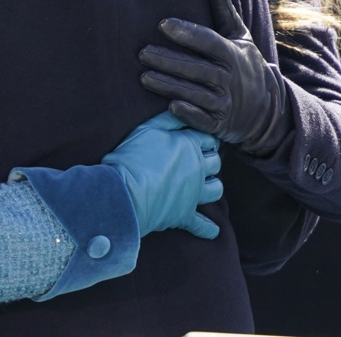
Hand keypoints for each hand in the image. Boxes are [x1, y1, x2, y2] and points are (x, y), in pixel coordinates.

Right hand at [102, 111, 222, 238]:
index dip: (204, 139)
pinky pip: (202, 225)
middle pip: (215, 162)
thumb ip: (167, 119)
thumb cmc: (132, 157)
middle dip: (210, 160)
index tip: (199, 141)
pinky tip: (212, 231)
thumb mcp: (146, 128)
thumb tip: (181, 110)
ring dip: (213, 187)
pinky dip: (208, 229)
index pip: (208, 138)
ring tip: (205, 186)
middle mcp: (197, 168)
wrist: (124, 193)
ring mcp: (194, 193)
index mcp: (190, 145)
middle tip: (200, 161)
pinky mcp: (185, 215)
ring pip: (216, 190)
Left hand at [139, 0, 290, 157]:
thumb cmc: (246, 66)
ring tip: (144, 77)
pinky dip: (188, 114)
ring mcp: (225, 103)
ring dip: (169, 86)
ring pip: (194, 93)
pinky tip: (169, 106)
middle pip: (196, 68)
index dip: (187, 33)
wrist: (266, 110)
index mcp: (234, 54)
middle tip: (142, 52)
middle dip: (168, 60)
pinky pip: (202, 119)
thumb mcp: (241, 38)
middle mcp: (230, 79)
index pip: (208, 41)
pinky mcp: (219, 124)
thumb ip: (225, 11)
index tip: (163, 24)